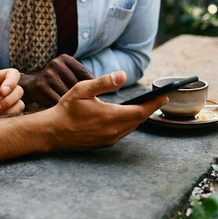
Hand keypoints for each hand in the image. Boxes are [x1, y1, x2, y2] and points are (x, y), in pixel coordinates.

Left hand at [0, 68, 24, 116]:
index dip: (11, 82)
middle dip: (8, 100)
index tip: (2, 92)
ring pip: (19, 103)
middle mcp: (1, 89)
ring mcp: (4, 102)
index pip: (12, 74)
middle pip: (18, 90)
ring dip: (9, 109)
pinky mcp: (5, 114)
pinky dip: (8, 116)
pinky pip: (16, 114)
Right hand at [20, 54, 94, 107]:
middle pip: (76, 84)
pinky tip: (65, 110)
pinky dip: (63, 107)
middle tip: (85, 105)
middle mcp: (55, 64)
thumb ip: (83, 76)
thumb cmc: (59, 81)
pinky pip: (58, 101)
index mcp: (65, 59)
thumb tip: (109, 83)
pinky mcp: (41, 87)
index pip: (83, 73)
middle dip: (82, 96)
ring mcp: (47, 75)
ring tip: (75, 108)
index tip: (96, 96)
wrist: (33, 87)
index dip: (92, 86)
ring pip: (67, 94)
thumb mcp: (69, 73)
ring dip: (72, 103)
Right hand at [47, 70, 168, 150]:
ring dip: (138, 117)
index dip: (154, 103)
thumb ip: (104, 82)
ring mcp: (109, 139)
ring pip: (131, 127)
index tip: (164, 96)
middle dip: (148, 108)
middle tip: (157, 99)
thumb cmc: (66, 109)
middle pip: (138, 119)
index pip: (141, 111)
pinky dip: (127, 124)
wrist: (53, 131)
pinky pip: (122, 133)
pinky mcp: (104, 144)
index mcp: (110, 116)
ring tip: (143, 106)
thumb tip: (123, 75)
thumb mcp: (83, 89)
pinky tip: (125, 116)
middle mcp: (113, 131)